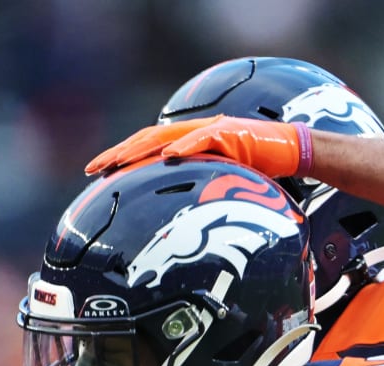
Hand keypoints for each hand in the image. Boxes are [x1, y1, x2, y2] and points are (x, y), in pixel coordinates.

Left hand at [86, 117, 306, 177]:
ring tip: (119, 162)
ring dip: (140, 149)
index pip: (145, 147)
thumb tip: (176, 217)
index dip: (119, 157)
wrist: (289, 151)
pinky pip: (203, 139)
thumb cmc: (256, 170)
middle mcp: (192, 132)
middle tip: (94, 169)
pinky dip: (186, 147)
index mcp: (187, 142)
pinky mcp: (230, 134)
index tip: (96, 173)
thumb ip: (196, 189)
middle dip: (118, 154)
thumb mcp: (218, 182)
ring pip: (166, 136)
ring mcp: (210, 130)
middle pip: (146, 139)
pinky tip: (168, 156)